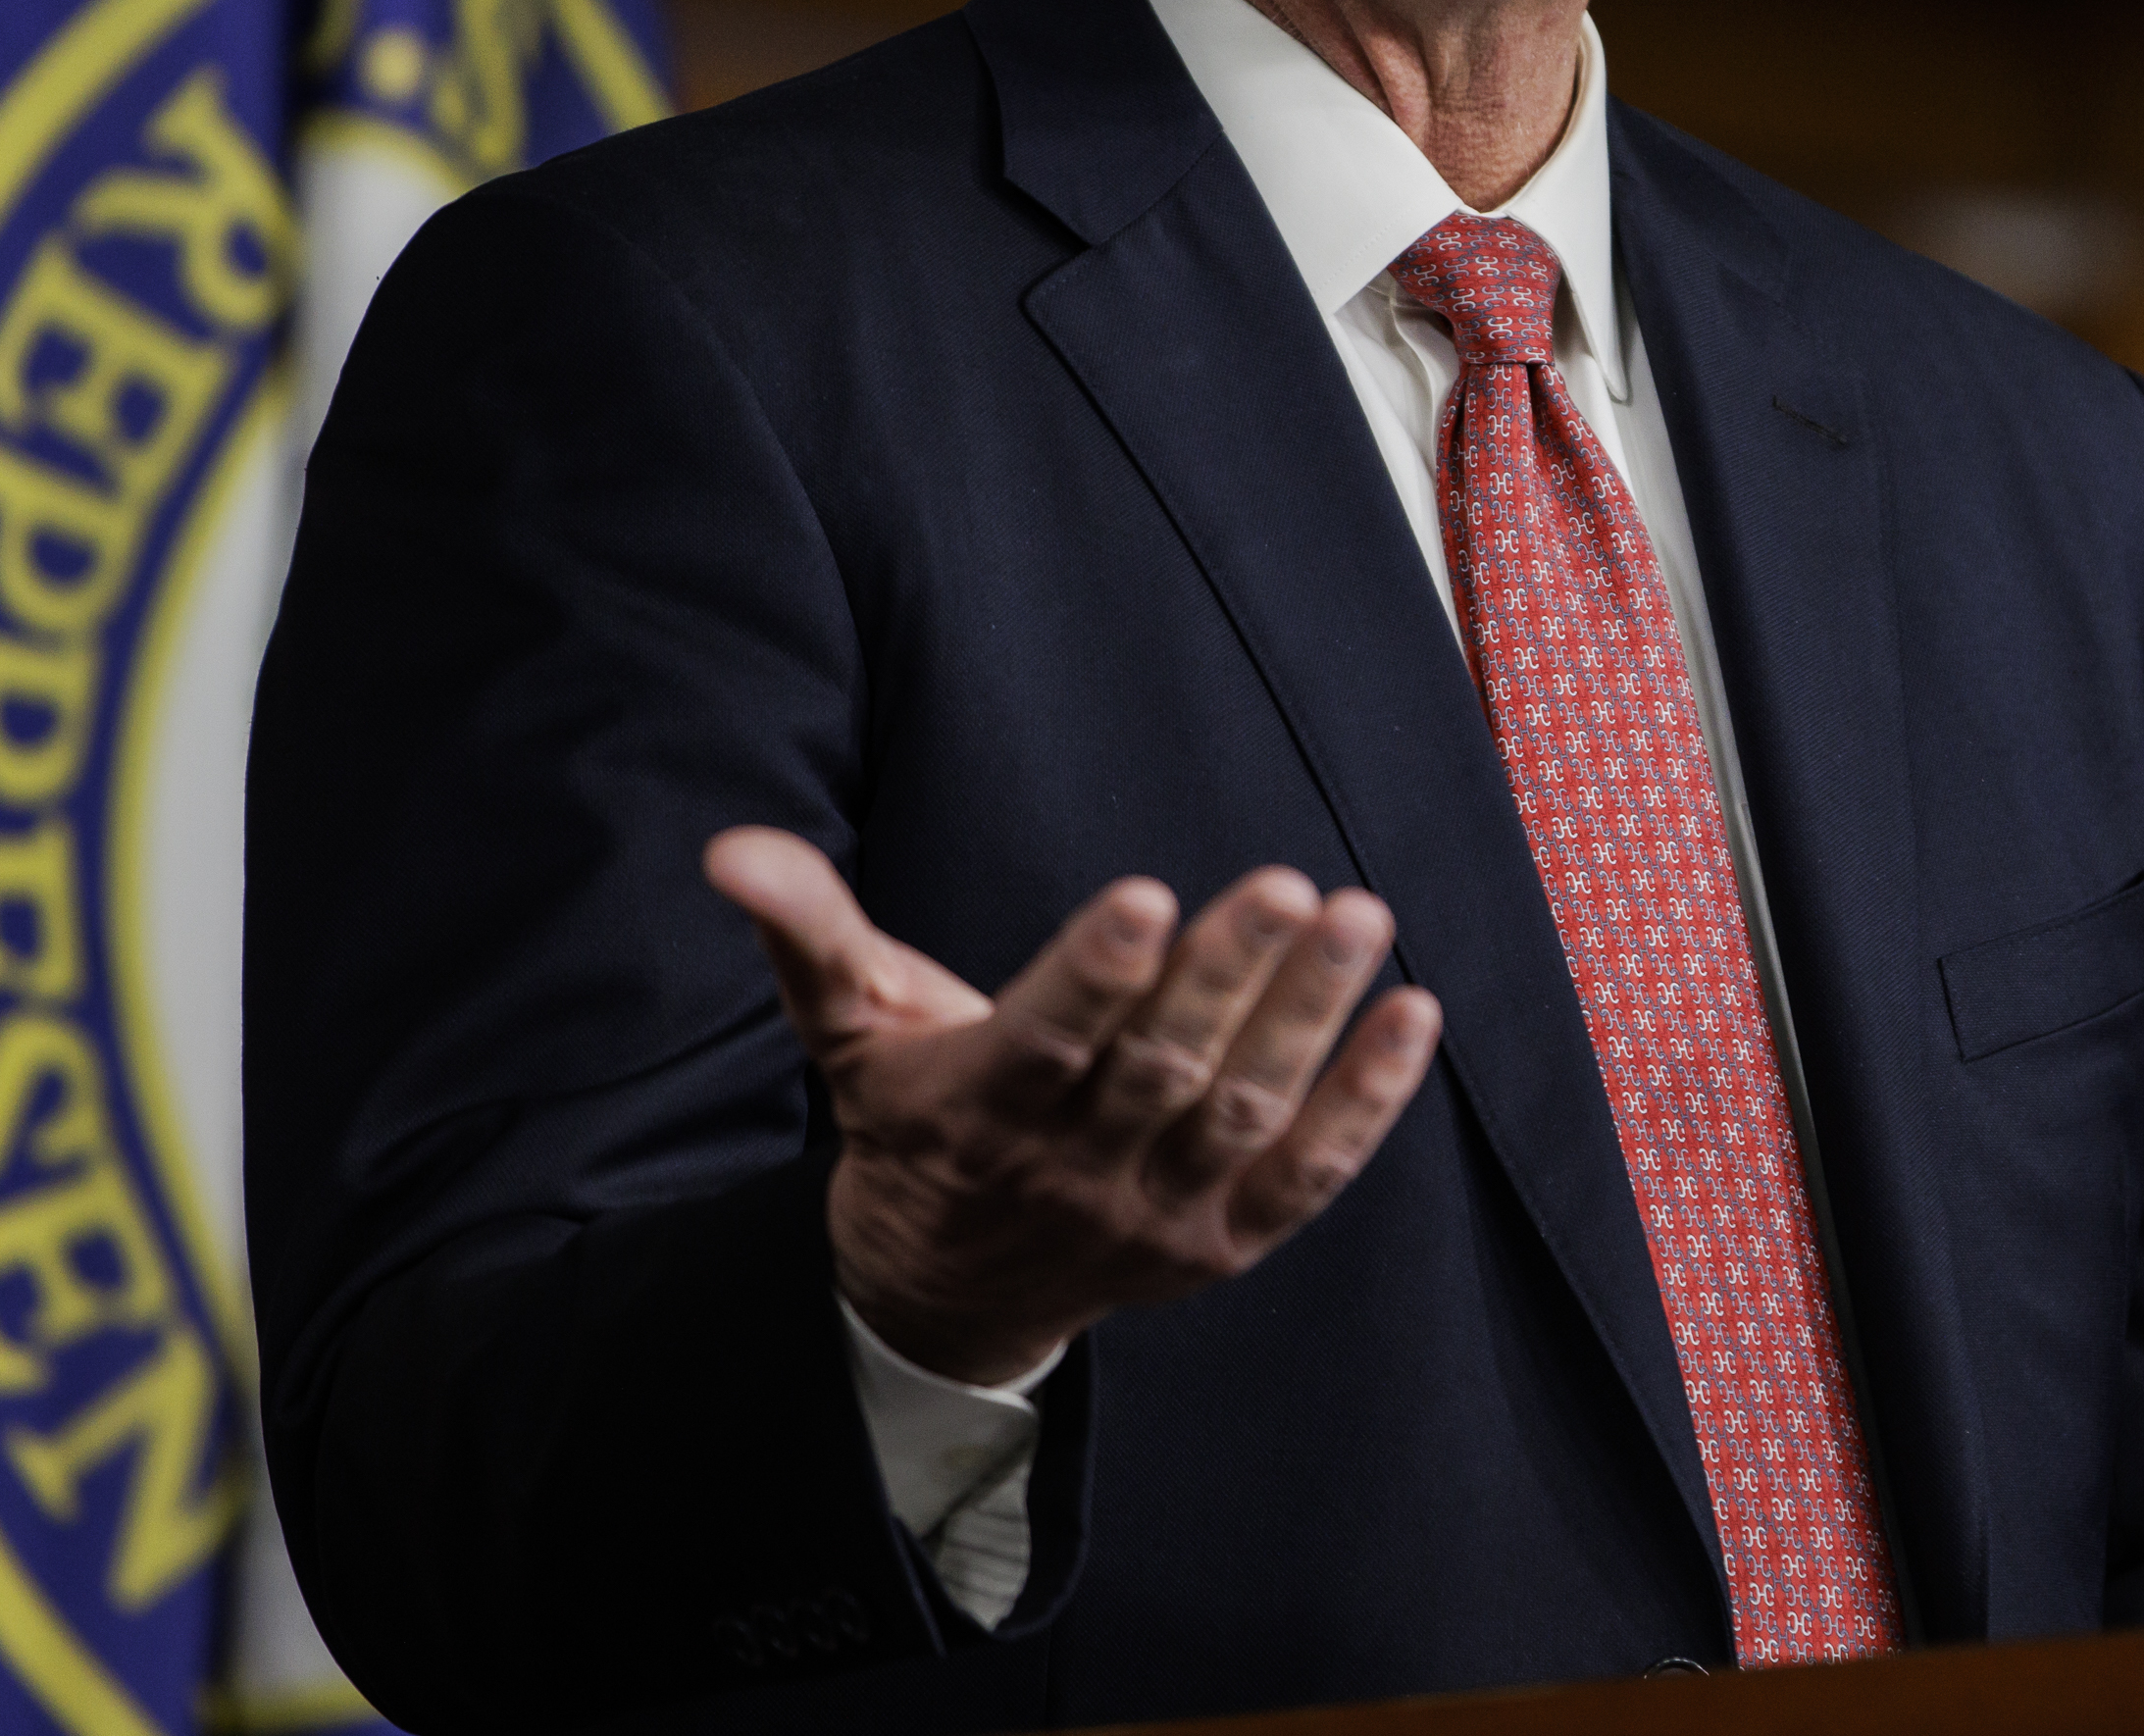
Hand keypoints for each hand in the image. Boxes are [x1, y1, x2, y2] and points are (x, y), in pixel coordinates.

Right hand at [700, 829, 1443, 1385]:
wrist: (944, 1297)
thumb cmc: (910, 1122)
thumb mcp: (849, 1029)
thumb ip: (807, 931)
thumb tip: (730, 848)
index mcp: (979, 1109)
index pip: (1045, 1041)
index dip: (1094, 973)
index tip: (1143, 895)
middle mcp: (1071, 1170)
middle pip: (1160, 1071)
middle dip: (1225, 975)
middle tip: (1288, 884)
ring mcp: (1155, 1212)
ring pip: (1241, 1114)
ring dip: (1309, 1019)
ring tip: (1361, 916)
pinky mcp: (1221, 1240)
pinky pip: (1308, 1176)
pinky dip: (1364, 1104)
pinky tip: (1412, 1016)